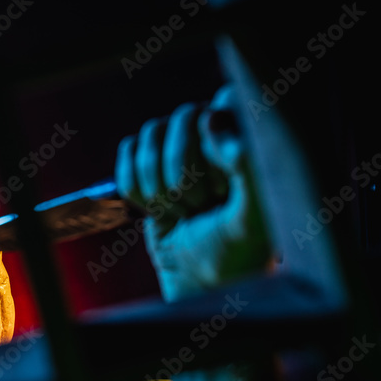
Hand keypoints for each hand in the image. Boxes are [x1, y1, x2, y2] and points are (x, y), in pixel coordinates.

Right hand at [115, 84, 273, 300]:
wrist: (203, 277)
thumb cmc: (237, 247)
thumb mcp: (253, 214)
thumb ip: (245, 164)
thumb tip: (211, 116)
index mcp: (250, 138)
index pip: (224, 103)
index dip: (214, 145)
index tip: (223, 187)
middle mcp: (216, 131)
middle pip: (183, 117)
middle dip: (184, 174)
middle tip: (201, 206)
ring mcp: (179, 145)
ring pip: (150, 133)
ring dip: (159, 184)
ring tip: (182, 210)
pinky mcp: (149, 162)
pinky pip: (127, 152)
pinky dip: (136, 188)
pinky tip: (159, 209)